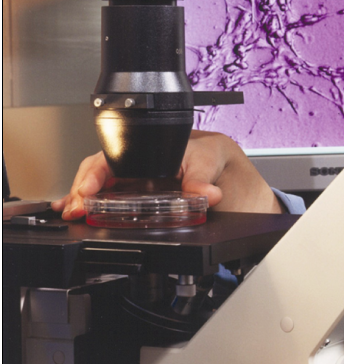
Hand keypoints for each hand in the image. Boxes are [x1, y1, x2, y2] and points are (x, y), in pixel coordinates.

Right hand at [51, 131, 281, 219]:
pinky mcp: (152, 208)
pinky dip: (98, 211)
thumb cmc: (232, 169)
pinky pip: (120, 207)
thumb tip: (201, 191)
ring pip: (107, 190)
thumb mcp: (219, 161)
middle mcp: (150, 166)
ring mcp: (148, 187)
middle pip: (105, 171)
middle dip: (85, 186)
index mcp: (162, 147)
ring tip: (74, 212)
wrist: (250, 198)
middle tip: (77, 206)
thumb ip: (206, 173)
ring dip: (86, 200)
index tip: (91, 188)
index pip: (120, 153)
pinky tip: (82, 217)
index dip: (99, 170)